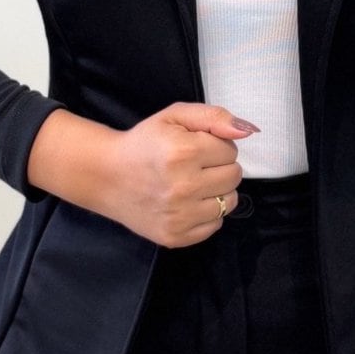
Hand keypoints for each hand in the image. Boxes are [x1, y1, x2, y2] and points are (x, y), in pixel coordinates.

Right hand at [102, 103, 257, 247]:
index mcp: (183, 152)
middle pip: (234, 176)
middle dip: (218, 167)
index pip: (230, 151)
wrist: (107, 176)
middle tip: (194, 166)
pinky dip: (206, 213)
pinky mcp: (176, 237)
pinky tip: (187, 203)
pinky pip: (215, 225)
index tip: (194, 147)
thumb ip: (214, 117)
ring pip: (229, 202)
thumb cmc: (144, 143)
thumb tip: (248, 131)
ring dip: (216, 191)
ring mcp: (180, 216)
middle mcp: (183, 187)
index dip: (214, 146)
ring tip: (192, 184)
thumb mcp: (174, 116)